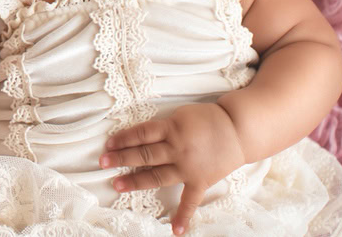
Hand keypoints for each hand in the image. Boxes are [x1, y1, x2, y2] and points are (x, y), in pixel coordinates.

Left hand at [100, 102, 246, 235]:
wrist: (238, 130)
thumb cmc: (207, 119)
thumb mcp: (181, 115)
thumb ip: (162, 127)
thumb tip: (139, 136)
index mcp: (172, 128)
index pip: (141, 133)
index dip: (123, 138)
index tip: (107, 144)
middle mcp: (177, 148)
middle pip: (144, 154)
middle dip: (122, 158)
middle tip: (103, 162)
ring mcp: (188, 167)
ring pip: (158, 175)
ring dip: (137, 181)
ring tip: (117, 185)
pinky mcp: (201, 181)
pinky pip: (190, 200)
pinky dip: (183, 215)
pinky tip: (175, 230)